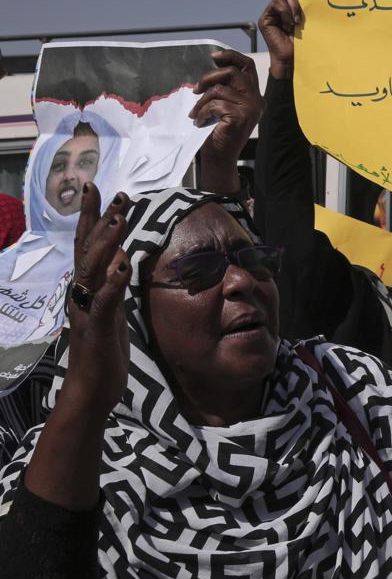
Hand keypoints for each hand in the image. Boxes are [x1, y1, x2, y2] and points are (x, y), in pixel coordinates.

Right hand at [65, 183, 131, 415]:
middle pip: (88, 249)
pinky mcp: (95, 329)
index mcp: (87, 288)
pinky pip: (103, 302)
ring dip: (106, 243)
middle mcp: (82, 294)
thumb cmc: (103, 352)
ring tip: (120, 221)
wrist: (92, 390)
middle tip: (118, 194)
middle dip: (102, 220)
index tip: (98, 189)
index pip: (87, 245)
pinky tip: (122, 266)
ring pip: (92, 269)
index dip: (92, 217)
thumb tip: (119, 258)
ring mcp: (86, 310)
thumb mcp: (112, 312)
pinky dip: (111, 283)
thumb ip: (112, 285)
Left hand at [190, 49, 263, 171]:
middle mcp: (257, 101)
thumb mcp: (224, 103)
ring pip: (220, 89)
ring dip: (202, 100)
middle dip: (209, 77)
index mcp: (255, 96)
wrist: (220, 156)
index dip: (231, 56)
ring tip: (196, 112)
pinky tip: (200, 122)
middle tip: (196, 89)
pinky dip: (202, 112)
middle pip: (233, 72)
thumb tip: (216, 62)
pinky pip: (215, 104)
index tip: (214, 57)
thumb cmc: (219, 130)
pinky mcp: (240, 117)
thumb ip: (226, 86)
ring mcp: (251, 109)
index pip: (248, 66)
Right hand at [260, 0, 308, 79]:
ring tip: (296, 23)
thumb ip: (304, 11)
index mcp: (290, 10)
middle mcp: (280, 10)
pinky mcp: (265, 19)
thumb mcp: (306, 25)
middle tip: (300, 17)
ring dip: (290, 9)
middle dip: (295, 1)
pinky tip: (288, 25)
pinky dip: (284, 13)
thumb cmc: (301, 46)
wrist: (292, 60)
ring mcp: (271, 14)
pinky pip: (274, 5)